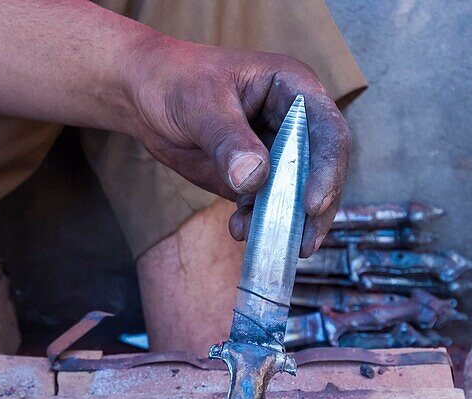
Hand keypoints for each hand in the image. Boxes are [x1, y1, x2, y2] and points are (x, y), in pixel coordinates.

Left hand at [126, 38, 350, 256]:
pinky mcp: (255, 178)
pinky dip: (257, 222)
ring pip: (297, 193)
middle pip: (321, 169)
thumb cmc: (174, 80)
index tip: (312, 204)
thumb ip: (228, 141)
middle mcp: (293, 122)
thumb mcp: (200, 104)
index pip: (328, 131)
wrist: (144, 96)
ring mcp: (276, 152)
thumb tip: (254, 179)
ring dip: (285, 222)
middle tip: (304, 244)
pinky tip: (239, 229)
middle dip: (315, 209)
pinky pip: (266, 205)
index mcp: (292, 89)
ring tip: (260, 237)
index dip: (326, 169)